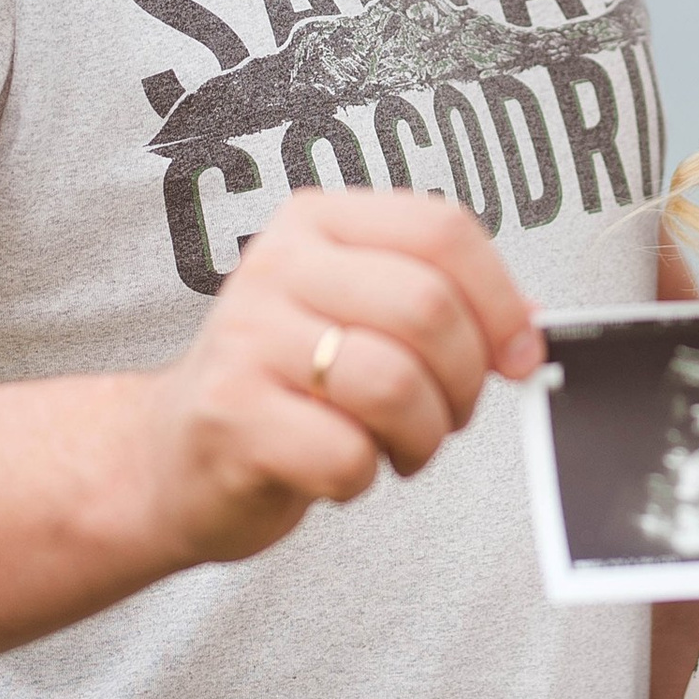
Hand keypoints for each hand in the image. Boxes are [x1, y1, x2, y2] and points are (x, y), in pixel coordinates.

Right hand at [149, 189, 542, 568]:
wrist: (170, 457)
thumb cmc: (283, 386)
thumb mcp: (355, 318)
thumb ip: (438, 305)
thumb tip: (529, 329)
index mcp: (317, 222)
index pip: (442, 230)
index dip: (501, 299)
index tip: (518, 354)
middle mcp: (276, 266)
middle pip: (428, 307)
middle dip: (464, 380)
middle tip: (447, 414)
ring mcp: (246, 339)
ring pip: (396, 384)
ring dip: (423, 435)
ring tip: (399, 446)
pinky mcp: (230, 416)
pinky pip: (347, 454)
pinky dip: (366, 476)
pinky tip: (339, 468)